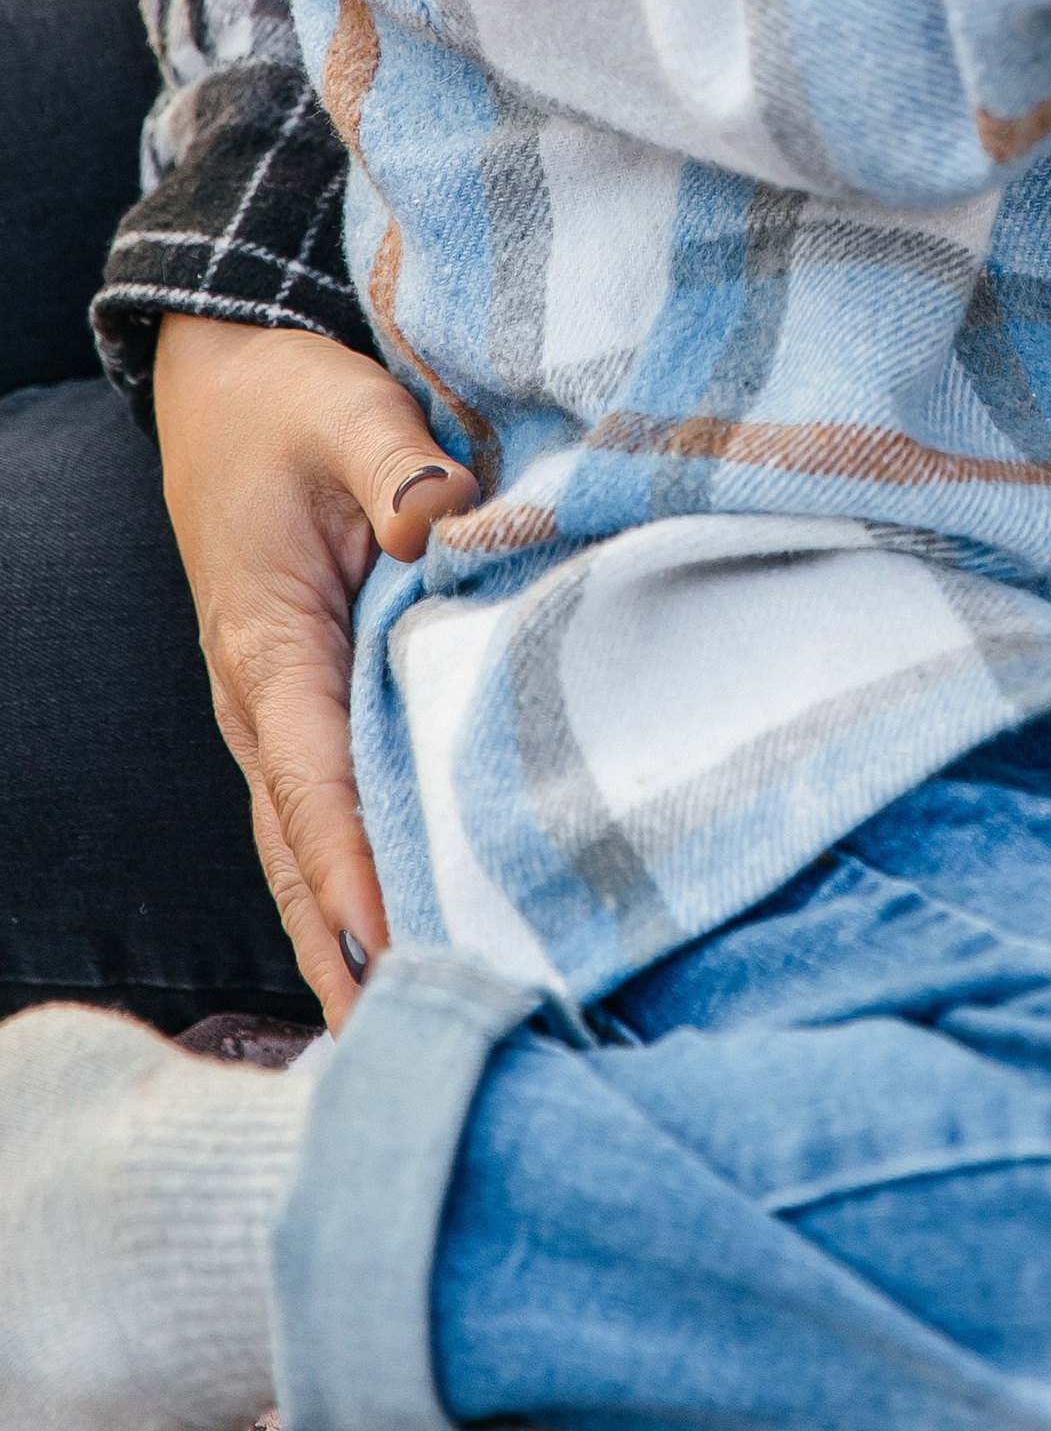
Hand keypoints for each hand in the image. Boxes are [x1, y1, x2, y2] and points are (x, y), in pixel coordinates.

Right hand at [153, 317, 479, 1026]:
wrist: (225, 383)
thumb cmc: (290, 402)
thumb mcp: (347, 411)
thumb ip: (399, 466)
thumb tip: (446, 524)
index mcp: (268, 647)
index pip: (314, 780)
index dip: (354, 867)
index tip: (397, 947)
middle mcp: (261, 703)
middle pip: (301, 850)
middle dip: (348, 948)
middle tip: (405, 1047)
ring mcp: (276, 714)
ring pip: (306, 849)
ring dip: (347, 938)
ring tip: (399, 1036)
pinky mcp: (303, 707)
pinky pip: (324, 814)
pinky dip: (349, 888)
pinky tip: (391, 945)